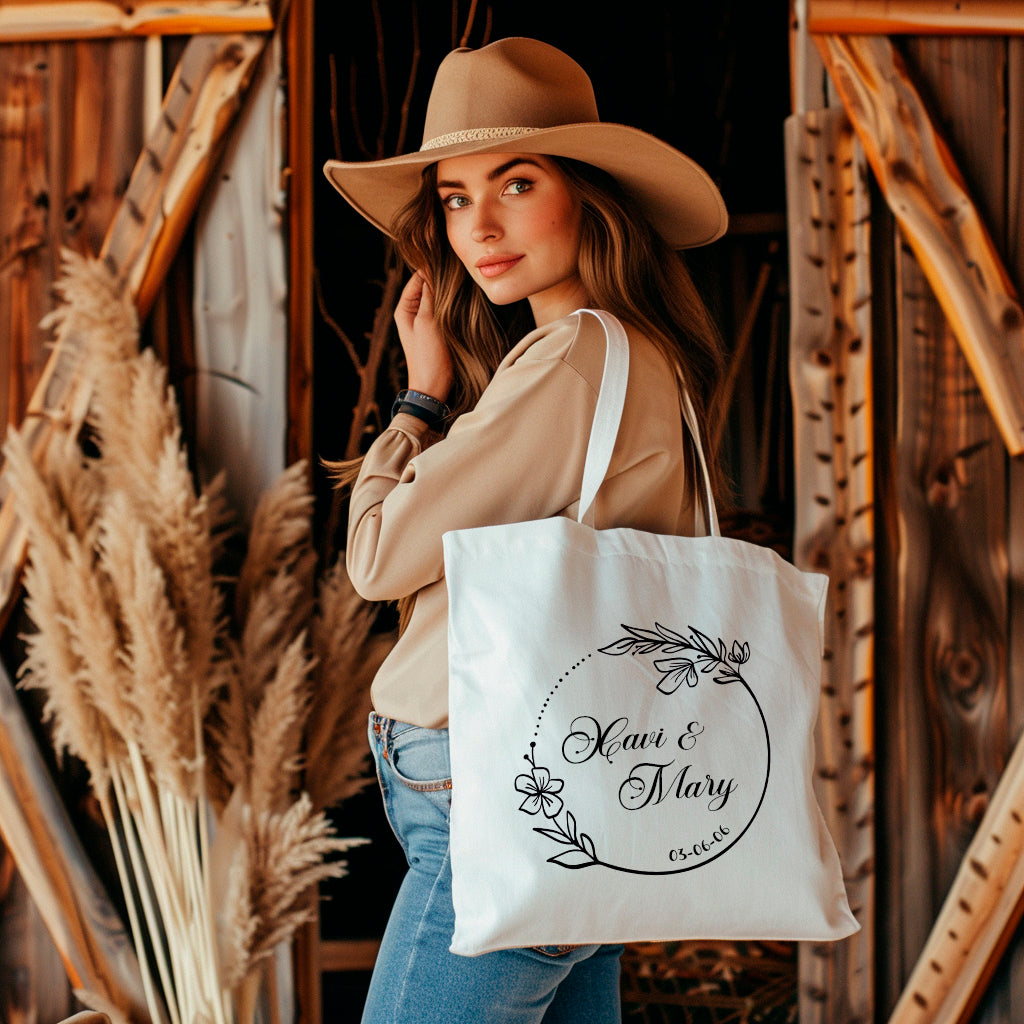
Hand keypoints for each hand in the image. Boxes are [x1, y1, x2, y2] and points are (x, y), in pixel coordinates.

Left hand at [394, 272, 453, 401]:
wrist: (433, 386)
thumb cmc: (427, 356)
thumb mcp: (427, 322)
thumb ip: (429, 297)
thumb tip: (432, 273)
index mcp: (404, 309)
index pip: (417, 278)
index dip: (431, 269)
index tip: (449, 263)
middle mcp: (412, 312)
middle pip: (426, 287)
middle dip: (441, 280)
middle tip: (459, 272)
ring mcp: (425, 321)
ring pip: (436, 298)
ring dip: (448, 292)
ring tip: (462, 284)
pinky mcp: (436, 329)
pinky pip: (443, 310)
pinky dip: (451, 304)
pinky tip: (462, 300)